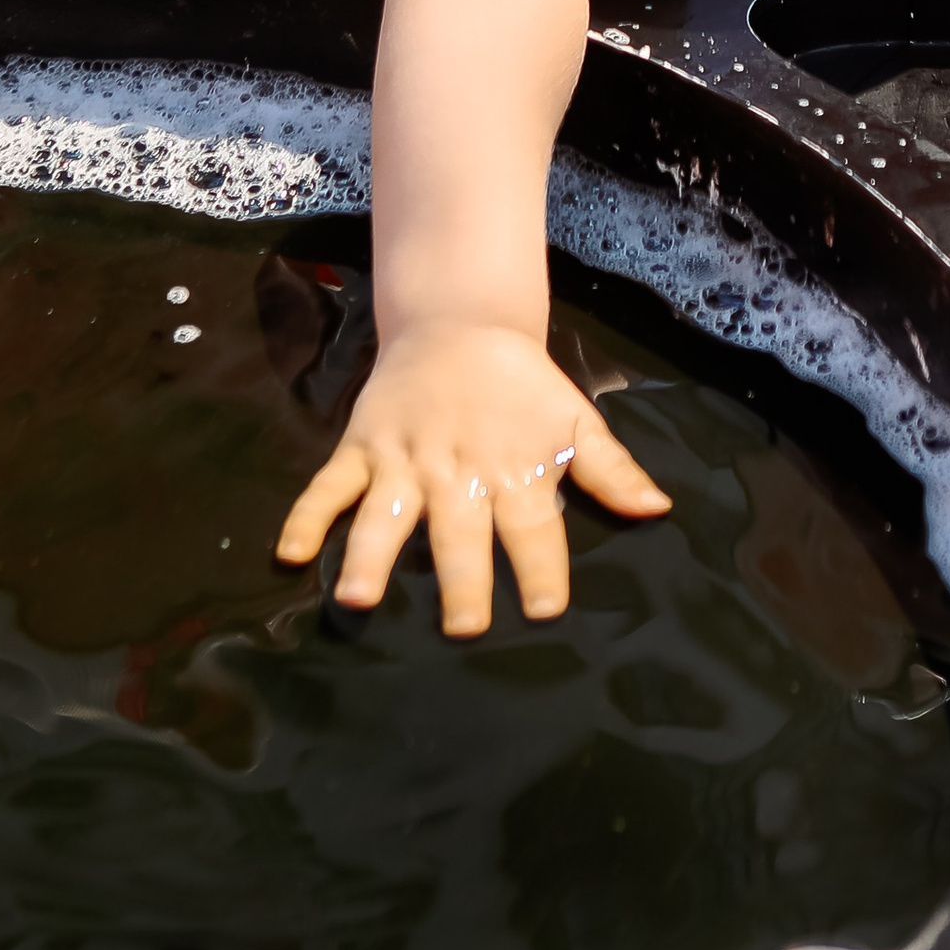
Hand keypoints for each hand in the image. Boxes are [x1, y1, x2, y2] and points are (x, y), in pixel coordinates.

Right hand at [276, 321, 670, 635]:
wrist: (459, 324)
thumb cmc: (521, 388)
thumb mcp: (575, 421)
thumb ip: (611, 471)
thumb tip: (658, 510)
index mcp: (515, 467)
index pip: (534, 525)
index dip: (541, 566)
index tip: (544, 608)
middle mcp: (458, 469)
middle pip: (460, 530)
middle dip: (461, 576)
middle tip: (462, 625)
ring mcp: (404, 459)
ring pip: (386, 512)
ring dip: (372, 552)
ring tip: (359, 597)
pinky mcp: (362, 447)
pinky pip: (330, 485)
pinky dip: (307, 516)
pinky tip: (291, 554)